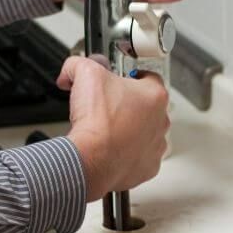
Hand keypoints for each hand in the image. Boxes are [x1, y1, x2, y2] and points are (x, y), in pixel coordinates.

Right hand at [57, 57, 169, 201]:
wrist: (91, 160)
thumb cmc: (97, 123)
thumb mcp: (84, 74)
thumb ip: (79, 64)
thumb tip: (72, 69)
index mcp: (155, 96)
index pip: (148, 77)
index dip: (128, 76)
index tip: (116, 80)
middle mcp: (161, 121)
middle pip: (146, 106)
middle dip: (127, 104)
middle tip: (106, 106)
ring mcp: (156, 146)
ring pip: (144, 132)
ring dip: (129, 130)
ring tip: (106, 129)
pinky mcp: (147, 168)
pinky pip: (139, 157)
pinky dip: (126, 153)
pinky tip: (109, 148)